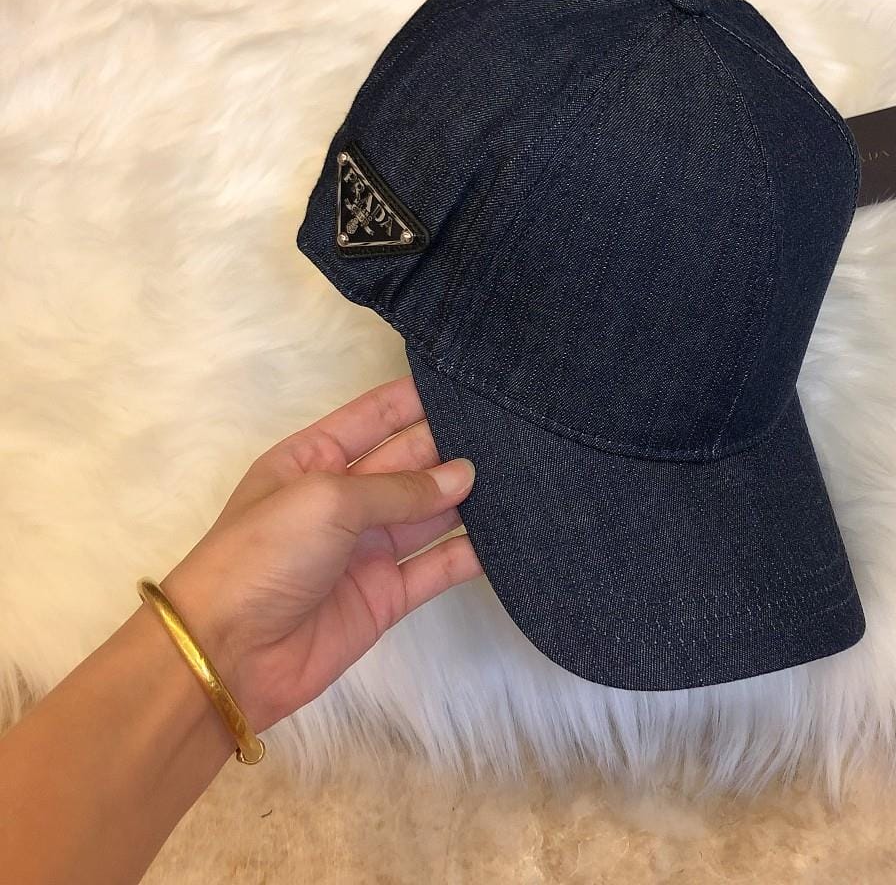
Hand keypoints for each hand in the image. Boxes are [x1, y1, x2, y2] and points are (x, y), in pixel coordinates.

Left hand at [159, 376, 480, 731]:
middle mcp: (345, 496)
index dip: (419, 397)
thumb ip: (401, 488)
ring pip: (430, 512)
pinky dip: (470, 552)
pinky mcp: (386, 594)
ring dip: (469, 497)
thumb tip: (465, 474)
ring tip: (526, 474)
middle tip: (515, 429)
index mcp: (315, 458)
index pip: (376, 415)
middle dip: (455, 446)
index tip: (474, 382)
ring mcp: (367, 547)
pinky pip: (436, 565)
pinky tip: (510, 533)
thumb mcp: (327, 499)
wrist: (227, 655)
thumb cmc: (264, 554)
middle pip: (412, 460)